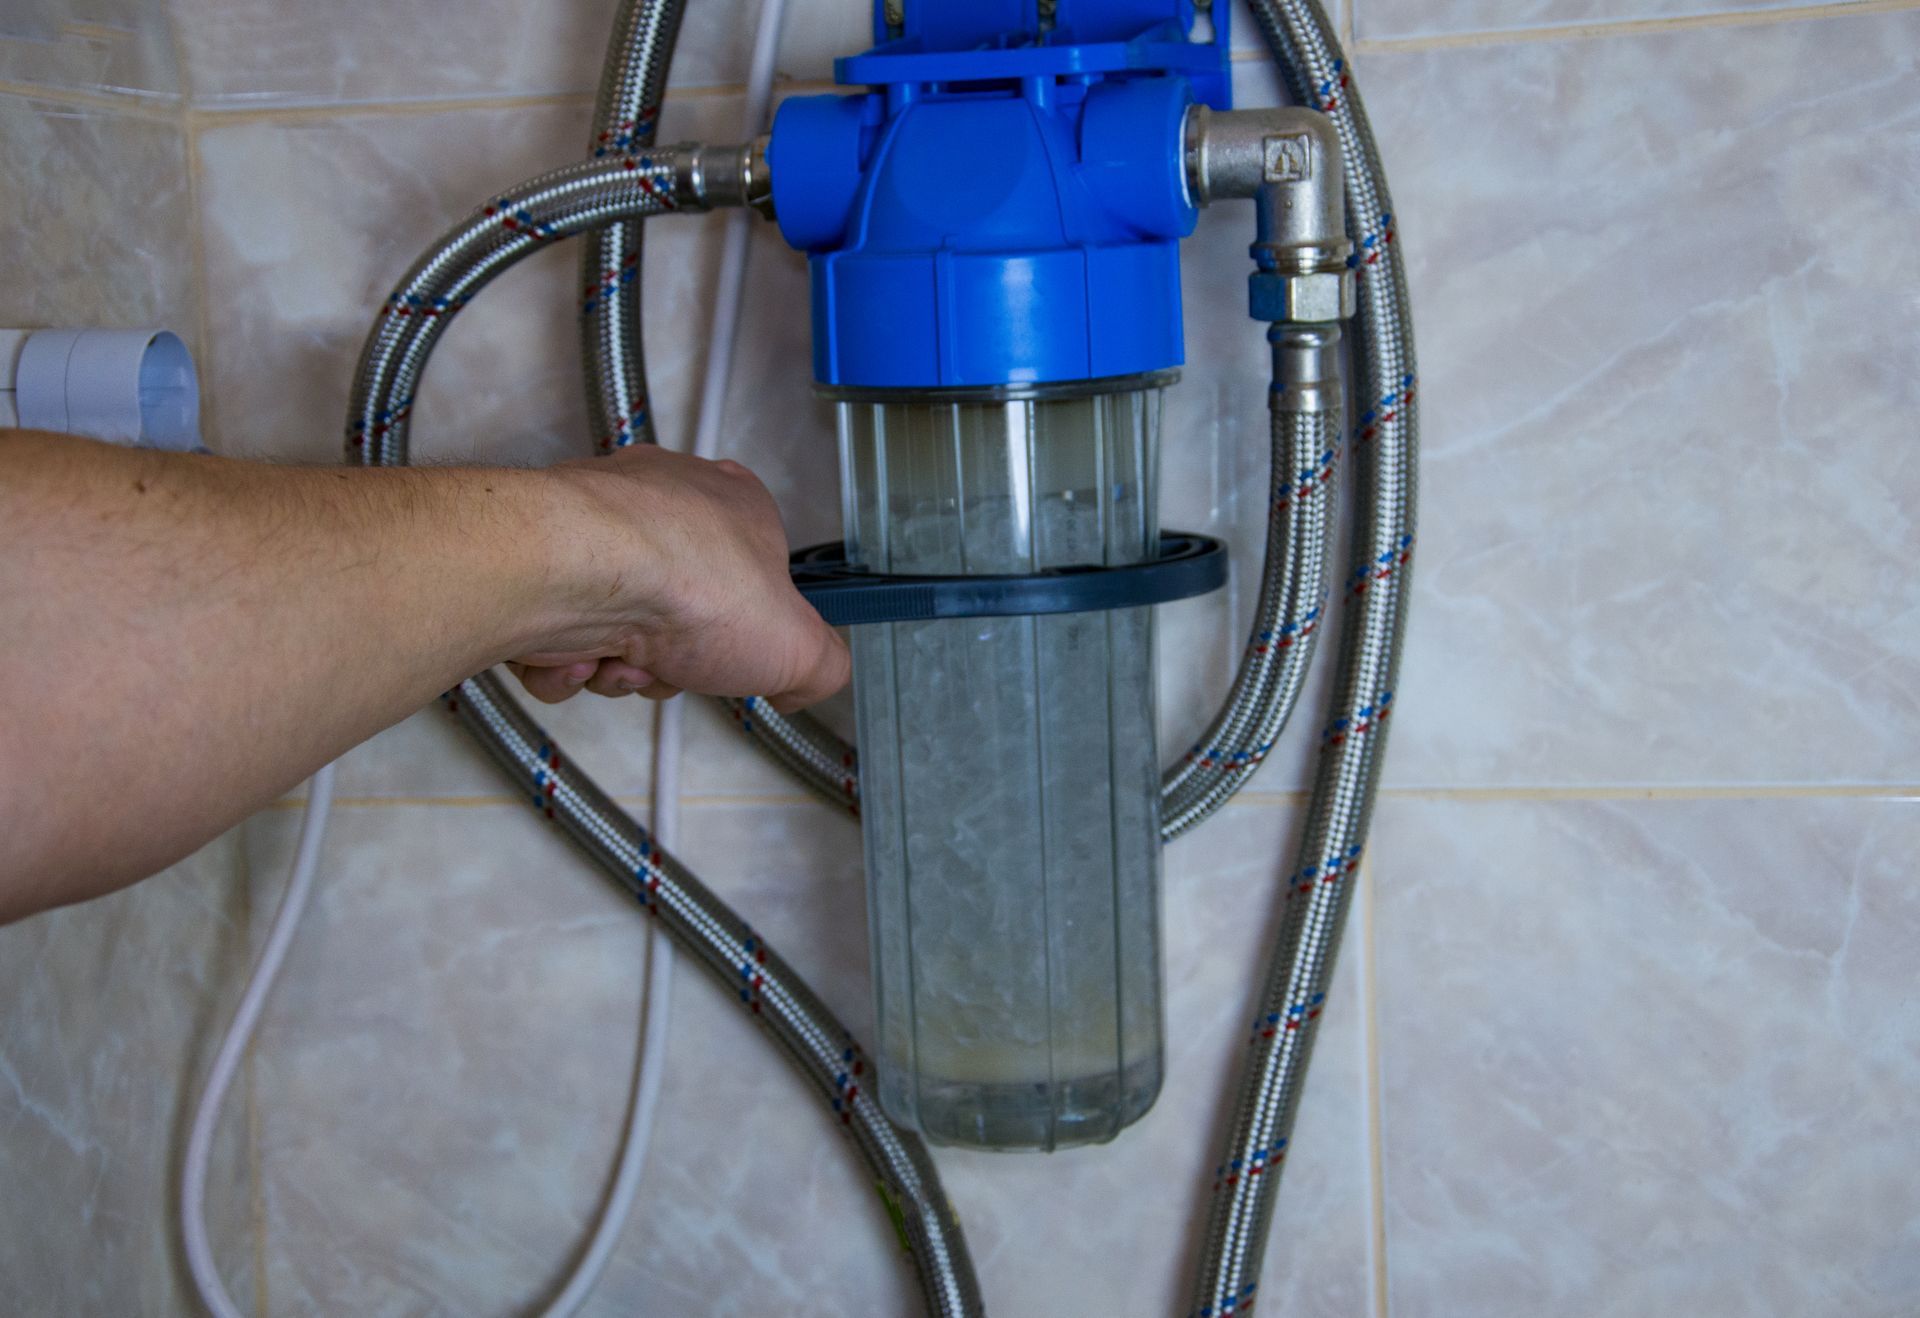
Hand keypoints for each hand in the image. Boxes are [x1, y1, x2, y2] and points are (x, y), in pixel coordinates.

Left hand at [511, 445, 848, 712]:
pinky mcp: (538, 555)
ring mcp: (594, 525)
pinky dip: (564, 662)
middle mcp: (660, 502)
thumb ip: (821, 668)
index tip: (738, 652)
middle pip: (679, 610)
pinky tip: (576, 657)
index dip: (745, 626)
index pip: (753, 565)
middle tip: (672, 665)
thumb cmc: (688, 586)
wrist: (577, 574)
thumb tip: (799, 686)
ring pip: (616, 627)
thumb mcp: (800, 647)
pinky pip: (557, 630)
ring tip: (618, 662)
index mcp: (732, 502)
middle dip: (673, 660)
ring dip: (618, 669)